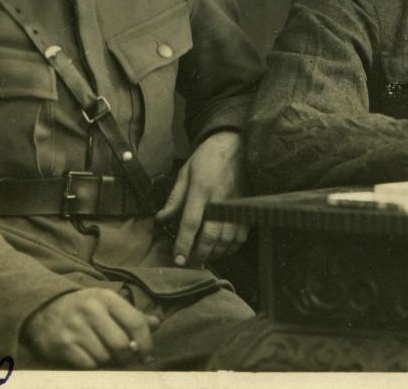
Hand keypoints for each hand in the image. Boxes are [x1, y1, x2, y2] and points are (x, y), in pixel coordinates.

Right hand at [23, 288, 159, 367]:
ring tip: (102, 352)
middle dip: (126, 356)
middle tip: (124, 358)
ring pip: (104, 357)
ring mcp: (74, 328)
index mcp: (106, 298)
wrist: (43, 307)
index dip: (146, 343)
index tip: (145, 354)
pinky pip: (87, 365)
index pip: (136, 322)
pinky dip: (92, 365)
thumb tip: (157, 324)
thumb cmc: (83, 307)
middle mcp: (91, 310)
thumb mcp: (107, 303)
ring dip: (107, 360)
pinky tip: (88, 356)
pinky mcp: (61, 344)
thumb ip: (132, 315)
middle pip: (121, 345)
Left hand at [156, 130, 248, 266]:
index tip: (178, 260)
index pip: (191, 223)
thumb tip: (161, 220)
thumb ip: (174, 199)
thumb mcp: (185, 174)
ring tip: (203, 257)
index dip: (183, 244)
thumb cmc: (206, 158)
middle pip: (210, 236)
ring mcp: (236, 205)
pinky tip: (221, 249)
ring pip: (226, 239)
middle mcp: (220, 200)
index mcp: (201, 190)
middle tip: (189, 263)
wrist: (234, 144)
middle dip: (199, 254)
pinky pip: (240, 235)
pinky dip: (230, 247)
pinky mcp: (246, 207)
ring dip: (214, 253)